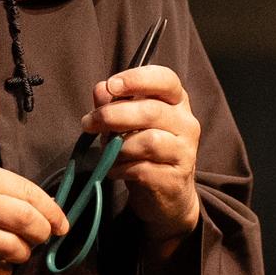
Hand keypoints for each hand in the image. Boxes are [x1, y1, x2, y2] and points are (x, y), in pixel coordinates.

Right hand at [0, 158, 64, 274]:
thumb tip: (40, 209)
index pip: (27, 192)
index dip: (52, 210)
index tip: (61, 224)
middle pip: (25, 221)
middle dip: (42, 233)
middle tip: (41, 238)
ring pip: (13, 249)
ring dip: (23, 254)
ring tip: (15, 251)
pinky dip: (1, 270)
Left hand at [86, 64, 200, 245]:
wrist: (167, 195)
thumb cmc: (144, 152)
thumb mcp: (127, 123)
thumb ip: (114, 103)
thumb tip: (101, 89)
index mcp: (176, 102)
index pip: (166, 79)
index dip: (137, 79)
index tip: (111, 85)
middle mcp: (186, 123)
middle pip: (151, 111)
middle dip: (113, 115)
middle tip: (89, 123)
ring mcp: (184, 151)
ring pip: (148, 142)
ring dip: (118, 147)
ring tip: (107, 153)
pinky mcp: (175, 177)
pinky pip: (142, 169)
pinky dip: (121, 169)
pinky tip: (114, 170)